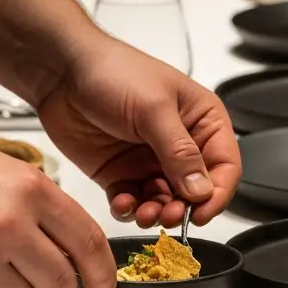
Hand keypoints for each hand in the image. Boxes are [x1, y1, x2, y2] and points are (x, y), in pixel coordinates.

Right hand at [0, 126, 116, 287]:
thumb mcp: (9, 171)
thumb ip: (46, 207)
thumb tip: (74, 246)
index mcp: (30, 191)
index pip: (87, 242)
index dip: (104, 272)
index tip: (106, 286)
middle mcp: (7, 225)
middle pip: (61, 283)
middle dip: (61, 286)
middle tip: (50, 277)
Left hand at [37, 38, 241, 228]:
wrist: (61, 71)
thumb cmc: (113, 72)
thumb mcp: (154, 109)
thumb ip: (180, 153)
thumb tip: (201, 190)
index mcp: (202, 121)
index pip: (225, 166)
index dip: (217, 193)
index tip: (201, 213)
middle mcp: (182, 144)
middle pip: (196, 190)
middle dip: (183, 208)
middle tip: (168, 216)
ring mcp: (152, 160)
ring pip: (166, 201)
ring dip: (157, 212)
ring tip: (144, 213)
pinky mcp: (123, 173)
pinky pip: (134, 202)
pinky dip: (130, 209)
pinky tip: (123, 202)